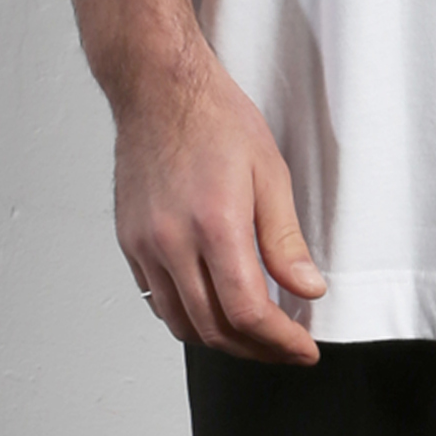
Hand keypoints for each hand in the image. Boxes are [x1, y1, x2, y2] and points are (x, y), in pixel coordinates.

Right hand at [113, 44, 328, 363]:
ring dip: (219, 339)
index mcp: (214, 224)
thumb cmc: (212, 116)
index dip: (280, 343)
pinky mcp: (129, 240)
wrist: (157, 85)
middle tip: (284, 346)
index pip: (247, 313)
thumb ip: (285, 239)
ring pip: (180, 323)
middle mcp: (172, 240)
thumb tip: (306, 289)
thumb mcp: (269, 171)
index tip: (302, 348)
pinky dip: (186, 314)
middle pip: (213, 329)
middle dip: (256, 350)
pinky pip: (156, 299)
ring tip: (251, 332)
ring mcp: (145, 243)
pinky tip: (210, 302)